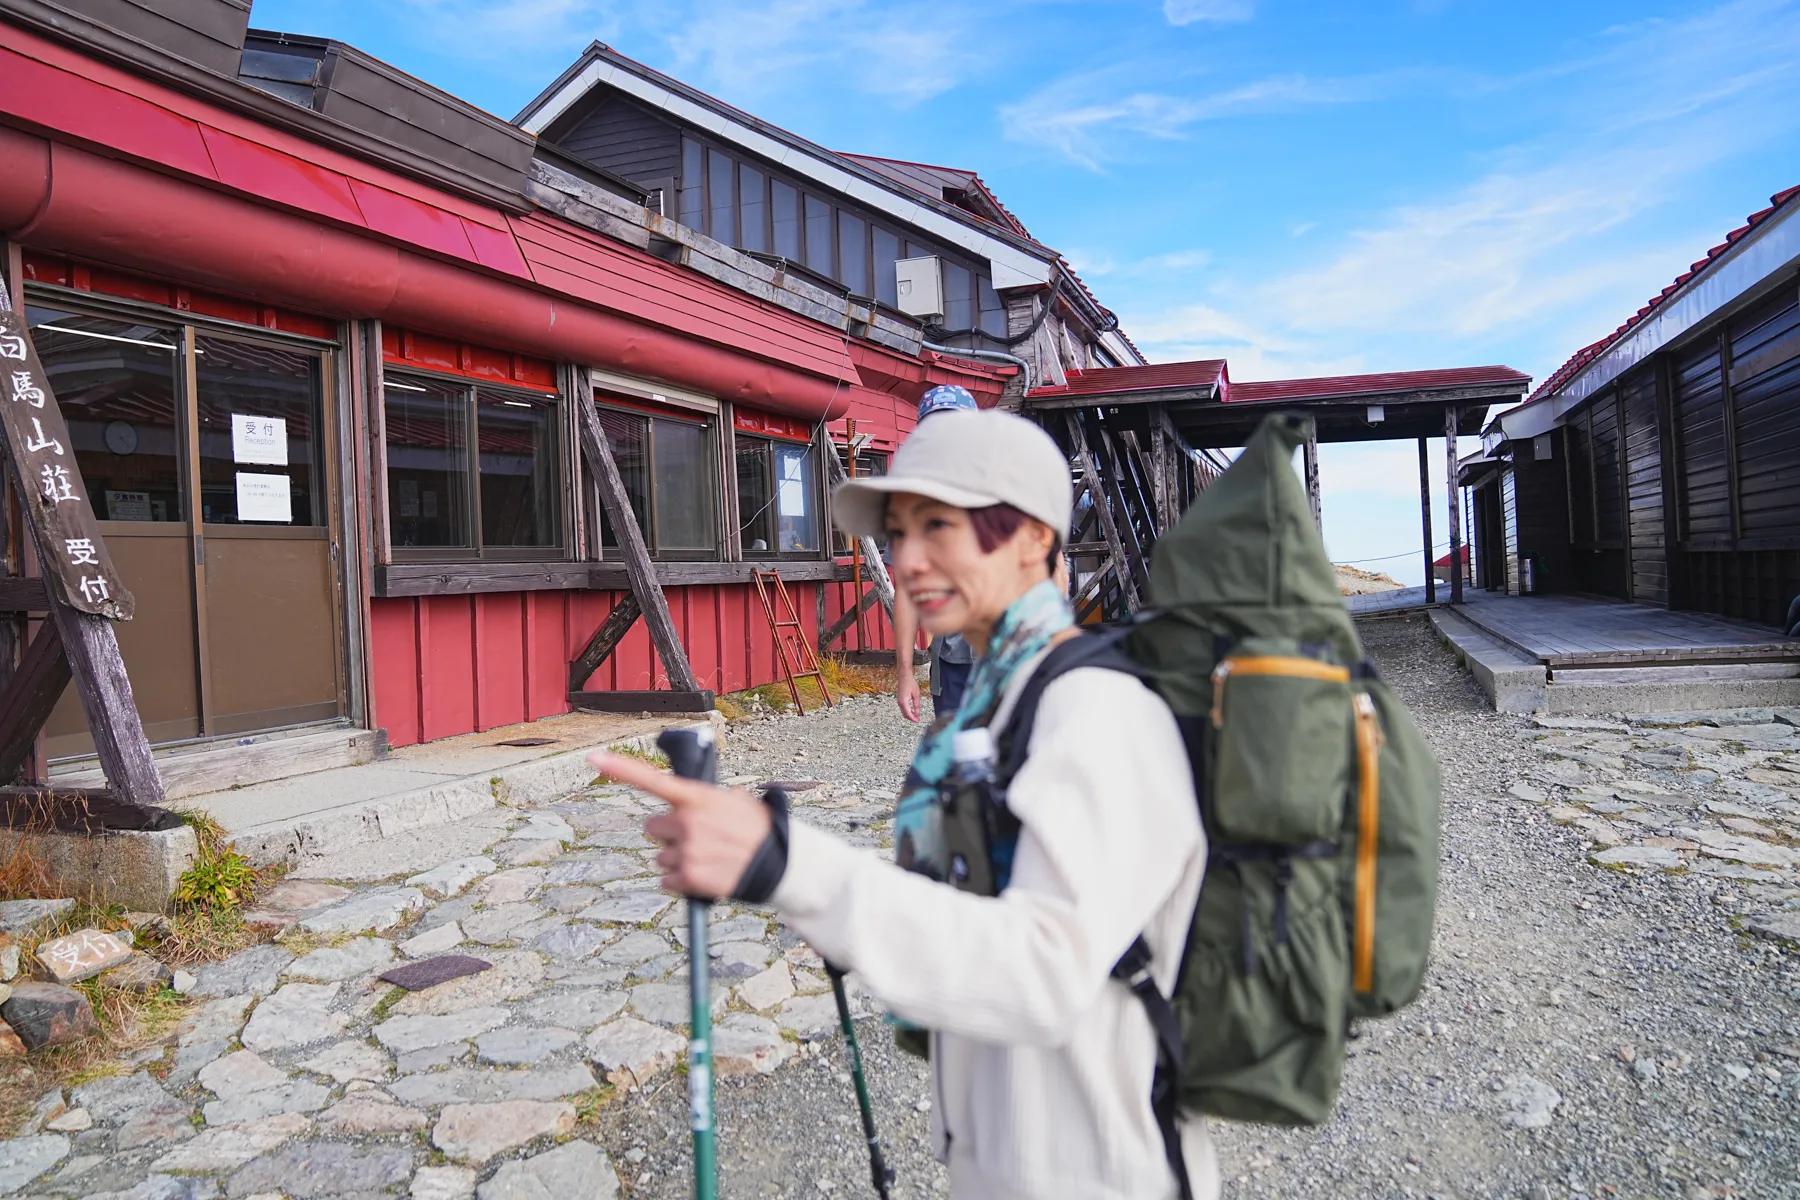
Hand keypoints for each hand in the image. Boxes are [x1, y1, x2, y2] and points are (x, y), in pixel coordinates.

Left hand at [588, 751, 772, 897]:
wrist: (780, 865)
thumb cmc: (758, 830)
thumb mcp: (738, 801)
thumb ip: (709, 798)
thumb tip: (695, 801)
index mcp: (697, 798)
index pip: (652, 780)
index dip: (621, 768)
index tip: (593, 757)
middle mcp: (687, 822)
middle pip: (652, 828)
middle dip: (670, 834)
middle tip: (697, 838)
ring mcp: (687, 851)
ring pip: (660, 857)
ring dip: (678, 859)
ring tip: (708, 858)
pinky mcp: (688, 878)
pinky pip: (666, 880)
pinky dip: (681, 881)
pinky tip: (704, 875)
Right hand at [895, 671, 921, 722]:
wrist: (904, 677)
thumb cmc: (910, 683)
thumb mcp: (916, 695)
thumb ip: (917, 705)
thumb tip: (917, 713)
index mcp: (904, 702)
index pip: (908, 714)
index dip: (913, 719)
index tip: (917, 721)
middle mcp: (900, 702)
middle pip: (905, 714)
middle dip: (911, 718)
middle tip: (917, 719)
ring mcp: (899, 701)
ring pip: (903, 712)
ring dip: (909, 715)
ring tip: (916, 716)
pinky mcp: (899, 699)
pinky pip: (903, 708)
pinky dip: (907, 711)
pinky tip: (912, 711)